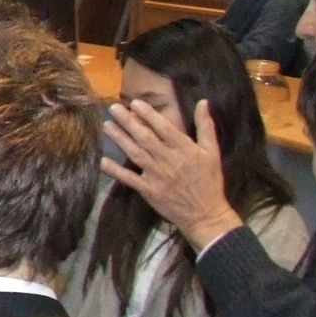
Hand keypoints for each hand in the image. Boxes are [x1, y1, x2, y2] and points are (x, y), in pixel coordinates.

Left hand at [102, 98, 243, 254]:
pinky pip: (129, 179)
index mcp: (185, 149)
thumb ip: (206, 126)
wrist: (205, 214)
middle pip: (145, 138)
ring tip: (107, 126)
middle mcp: (169, 160)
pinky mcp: (149, 191)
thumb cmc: (209, 181)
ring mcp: (157, 176)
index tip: (134, 103)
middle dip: (129, 122)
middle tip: (113, 109)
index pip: (164, 128)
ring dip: (120, 139)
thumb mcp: (212, 152)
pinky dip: (115, 171)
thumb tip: (203, 102)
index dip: (149, 115)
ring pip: (135, 154)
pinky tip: (102, 161)